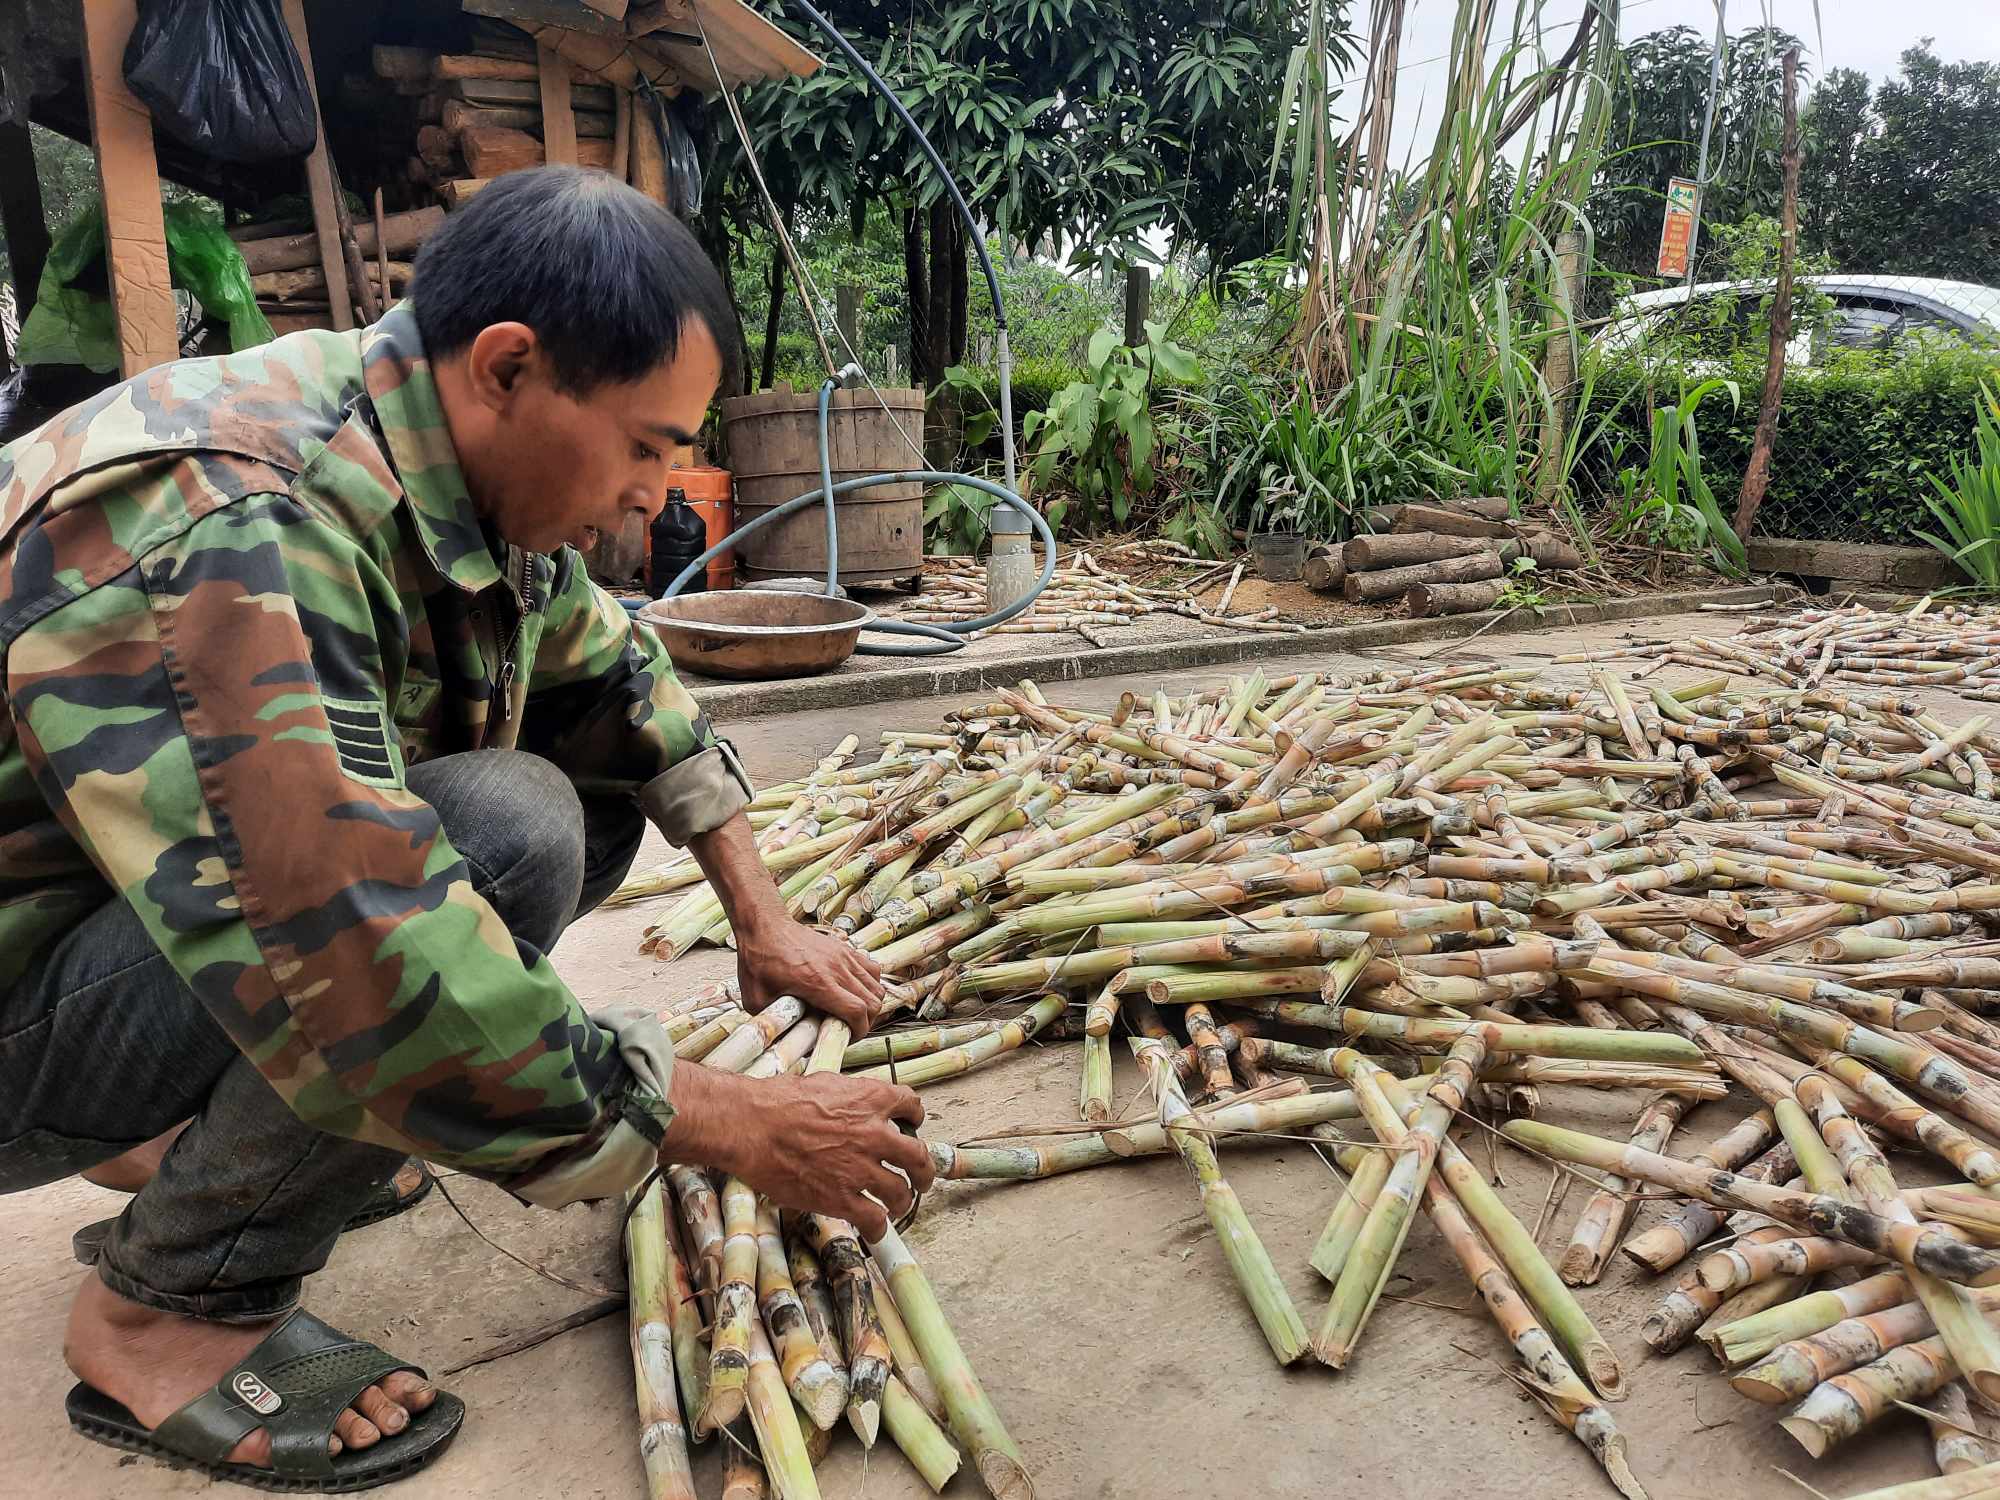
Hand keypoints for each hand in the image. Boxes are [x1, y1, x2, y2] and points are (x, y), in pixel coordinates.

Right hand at [673, 1068, 932, 1240]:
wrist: (751, 1126)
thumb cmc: (778, 1101)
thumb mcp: (824, 1083)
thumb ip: (850, 1095)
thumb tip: (856, 1101)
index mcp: (871, 1099)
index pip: (912, 1105)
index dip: (914, 1117)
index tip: (911, 1126)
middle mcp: (874, 1134)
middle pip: (919, 1156)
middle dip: (924, 1170)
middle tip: (922, 1177)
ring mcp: (860, 1169)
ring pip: (901, 1192)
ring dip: (903, 1200)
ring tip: (899, 1204)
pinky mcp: (841, 1199)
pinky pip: (874, 1220)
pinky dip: (879, 1228)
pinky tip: (876, 1228)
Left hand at [739, 920, 885, 1037]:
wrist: (766, 926)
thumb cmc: (759, 960)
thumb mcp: (756, 999)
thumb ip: (773, 1022)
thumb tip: (781, 1042)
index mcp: (817, 983)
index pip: (857, 1011)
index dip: (859, 1031)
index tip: (849, 1038)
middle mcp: (836, 968)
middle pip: (873, 1001)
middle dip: (866, 1022)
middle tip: (849, 1029)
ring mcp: (843, 956)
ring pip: (876, 986)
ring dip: (870, 1004)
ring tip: (854, 1013)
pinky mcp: (844, 949)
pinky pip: (872, 969)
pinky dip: (870, 985)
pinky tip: (855, 992)